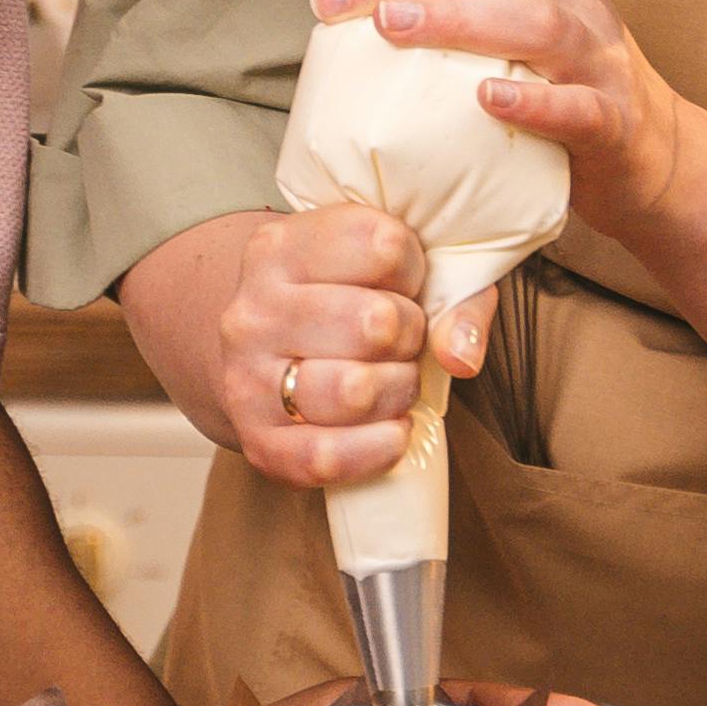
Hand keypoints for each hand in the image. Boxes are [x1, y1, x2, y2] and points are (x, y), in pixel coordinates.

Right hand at [189, 204, 492, 491]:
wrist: (266, 353)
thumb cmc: (344, 301)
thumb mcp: (391, 269)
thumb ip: (451, 296)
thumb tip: (460, 357)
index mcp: (280, 248)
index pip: (384, 248)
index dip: (415, 271)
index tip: (403, 283)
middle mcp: (253, 312)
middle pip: (376, 322)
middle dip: (411, 335)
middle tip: (401, 339)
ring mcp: (246, 380)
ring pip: (355, 391)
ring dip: (398, 390)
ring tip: (393, 381)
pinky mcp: (257, 443)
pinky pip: (329, 457)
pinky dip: (379, 448)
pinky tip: (391, 431)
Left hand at [327, 0, 694, 231]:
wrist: (649, 155)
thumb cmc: (565, 85)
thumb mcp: (510, 21)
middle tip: (347, 8)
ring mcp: (598, 55)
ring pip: (535, 20)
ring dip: (460, 21)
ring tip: (398, 31)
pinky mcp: (613, 117)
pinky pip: (576, 106)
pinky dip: (532, 102)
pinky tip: (486, 101)